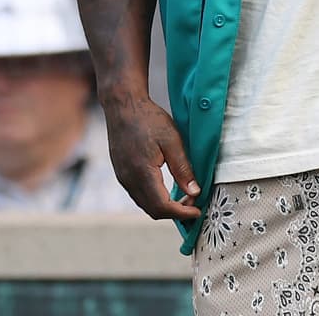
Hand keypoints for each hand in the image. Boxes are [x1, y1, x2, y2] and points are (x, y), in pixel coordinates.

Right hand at [103, 94, 201, 220]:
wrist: (122, 105)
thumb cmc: (147, 118)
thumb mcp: (172, 140)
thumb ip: (183, 168)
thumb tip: (194, 192)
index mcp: (142, 172)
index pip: (162, 206)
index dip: (182, 213)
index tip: (198, 210)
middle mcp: (128, 178)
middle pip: (153, 210)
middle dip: (175, 212)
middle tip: (193, 202)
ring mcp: (122, 176)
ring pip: (145, 204)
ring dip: (164, 206)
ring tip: (183, 196)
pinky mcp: (121, 173)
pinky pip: (138, 195)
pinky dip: (154, 199)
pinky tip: (166, 188)